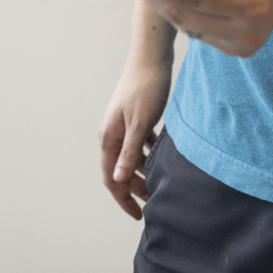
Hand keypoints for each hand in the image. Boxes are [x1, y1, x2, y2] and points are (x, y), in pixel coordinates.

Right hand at [98, 48, 171, 219]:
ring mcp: (123, 124)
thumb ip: (130, 153)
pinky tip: (163, 156)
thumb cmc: (146, 87)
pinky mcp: (135, 116)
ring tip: (162, 182)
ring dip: (144, 171)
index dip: (123, 199)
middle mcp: (112, 133)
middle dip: (135, 188)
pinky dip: (150, 153)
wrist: (151, 56)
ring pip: (131, 156)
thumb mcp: (140, 124)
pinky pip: (140, 143)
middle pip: (120, 169)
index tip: (139, 216)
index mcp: (109, 137)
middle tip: (155, 202)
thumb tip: (118, 179)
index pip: (111, 177)